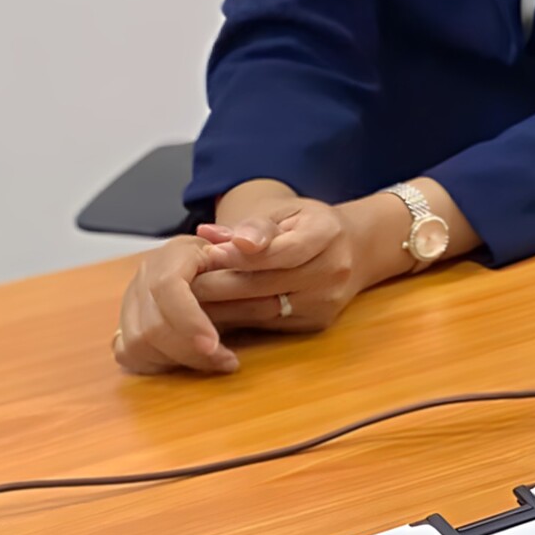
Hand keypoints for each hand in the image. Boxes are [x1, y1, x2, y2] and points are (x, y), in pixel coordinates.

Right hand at [113, 236, 243, 374]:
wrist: (215, 263)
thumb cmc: (237, 255)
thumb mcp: (252, 240)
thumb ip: (256, 237)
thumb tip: (247, 243)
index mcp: (174, 254)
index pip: (167, 287)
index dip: (188, 319)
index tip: (213, 344)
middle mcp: (145, 276)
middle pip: (151, 323)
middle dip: (189, 350)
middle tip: (227, 362)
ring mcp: (131, 302)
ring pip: (138, 343)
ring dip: (180, 360)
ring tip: (219, 363)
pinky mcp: (127, 325)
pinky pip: (131, 353)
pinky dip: (160, 364)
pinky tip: (191, 363)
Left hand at [183, 192, 400, 338]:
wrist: (355, 248)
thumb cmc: (308, 225)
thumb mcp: (287, 211)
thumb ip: (252, 225)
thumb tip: (211, 235)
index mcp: (328, 232)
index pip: (283, 250)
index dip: (243, 255)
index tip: (208, 253)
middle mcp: (334, 270)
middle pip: (267, 283)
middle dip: (220, 283)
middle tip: (179, 283)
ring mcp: (327, 300)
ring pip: (263, 308)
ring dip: (221, 307)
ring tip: (184, 301)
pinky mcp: (316, 323)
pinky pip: (268, 323)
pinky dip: (236, 319)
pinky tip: (209, 314)